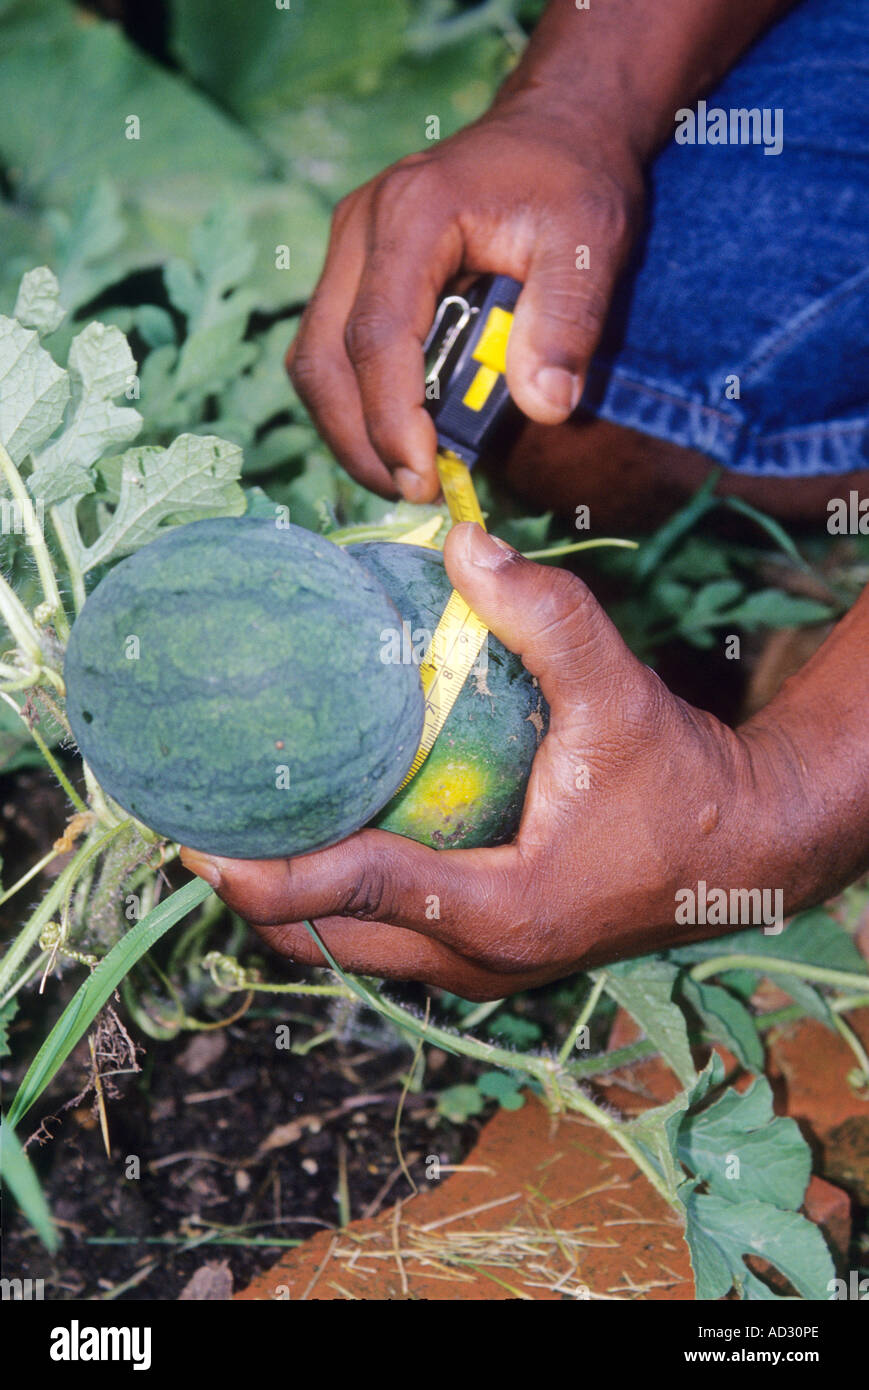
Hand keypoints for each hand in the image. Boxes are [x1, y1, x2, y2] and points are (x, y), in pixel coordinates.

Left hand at [180, 525, 802, 1000]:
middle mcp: (479, 960)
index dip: (265, 871)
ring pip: (351, 951)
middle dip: (254, 896)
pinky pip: (383, 940)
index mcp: (501, 911)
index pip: (356, 890)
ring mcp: (481, 969)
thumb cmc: (683, 783)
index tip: (192, 840)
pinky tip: (319, 835)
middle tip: (198, 826)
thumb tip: (464, 543)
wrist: (743, 849)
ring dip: (289, 903)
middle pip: (328, 942)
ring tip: (240, 831)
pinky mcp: (488, 954)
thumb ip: (547, 618)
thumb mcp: (621, 696)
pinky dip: (336, 900)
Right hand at [285, 101, 643, 501]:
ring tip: (404, 475)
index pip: (378, 336)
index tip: (425, 478)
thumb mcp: (591, 244)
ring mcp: (347, 247)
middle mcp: (360, 226)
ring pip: (313, 360)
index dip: (392, 418)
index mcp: (413, 214)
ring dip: (349, 430)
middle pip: (322, 358)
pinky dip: (355, 405)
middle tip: (413, 493)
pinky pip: (330, 351)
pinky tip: (398, 437)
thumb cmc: (572, 183)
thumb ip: (567, 323)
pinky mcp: (352, 270)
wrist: (554, 130)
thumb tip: (545, 408)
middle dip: (359, 440)